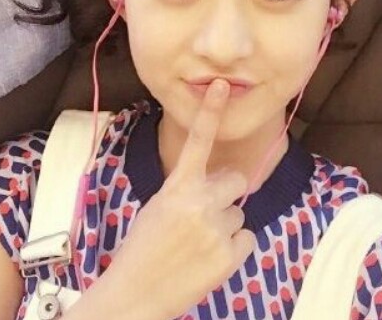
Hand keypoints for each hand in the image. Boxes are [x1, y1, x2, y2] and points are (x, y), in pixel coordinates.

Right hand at [107, 79, 255, 318]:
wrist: (135, 295)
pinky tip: (210, 258)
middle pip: (236, 180)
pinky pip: (246, 238)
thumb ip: (186, 191)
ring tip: (200, 243)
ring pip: (240, 213)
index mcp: (177, 188)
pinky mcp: (229, 256)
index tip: (220, 85)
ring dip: (226, 224)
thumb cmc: (141, 249)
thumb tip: (214, 185)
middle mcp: (200, 203)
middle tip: (209, 210)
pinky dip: (233, 248)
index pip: (197, 142)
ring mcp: (216, 229)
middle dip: (227, 191)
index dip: (210, 111)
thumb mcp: (158, 208)